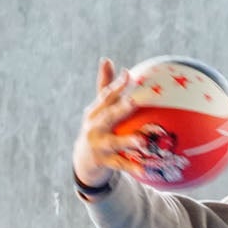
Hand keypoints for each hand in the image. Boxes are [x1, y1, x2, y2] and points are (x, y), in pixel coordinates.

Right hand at [72, 58, 147, 189]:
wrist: (83, 160)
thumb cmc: (97, 128)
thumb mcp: (98, 109)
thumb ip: (105, 86)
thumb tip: (107, 59)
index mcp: (95, 112)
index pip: (106, 96)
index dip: (117, 85)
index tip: (129, 74)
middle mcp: (94, 127)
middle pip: (108, 117)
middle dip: (121, 109)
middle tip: (135, 101)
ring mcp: (99, 145)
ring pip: (115, 142)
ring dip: (128, 141)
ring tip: (142, 140)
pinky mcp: (104, 162)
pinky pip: (121, 164)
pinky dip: (131, 166)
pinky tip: (144, 168)